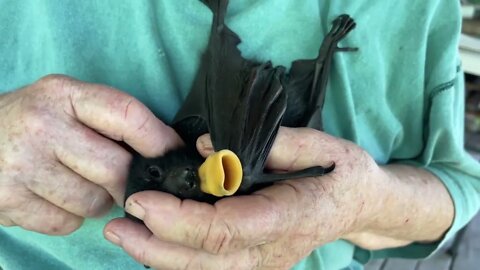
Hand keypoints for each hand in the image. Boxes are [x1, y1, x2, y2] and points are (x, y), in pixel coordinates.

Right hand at [0, 75, 181, 234]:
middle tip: (126, 180)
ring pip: (94, 201)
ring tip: (78, 182)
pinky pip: (67, 223)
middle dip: (130, 181)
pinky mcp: (8, 201)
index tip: (174, 155)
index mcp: (64, 94)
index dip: (159, 140)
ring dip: (98, 200)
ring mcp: (22, 165)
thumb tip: (163, 151)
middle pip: (116, 168)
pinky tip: (55, 196)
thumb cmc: (33, 121)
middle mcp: (41, 126)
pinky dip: (70, 216)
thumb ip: (109, 120)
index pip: (127, 116)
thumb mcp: (67, 102)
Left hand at [104, 127, 382, 268]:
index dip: (181, 220)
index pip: (227, 229)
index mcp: (289, 218)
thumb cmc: (344, 172)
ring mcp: (266, 263)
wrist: (362, 205)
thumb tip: (208, 148)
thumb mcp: (321, 145)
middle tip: (117, 225)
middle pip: (208, 260)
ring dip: (161, 257)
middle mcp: (273, 250)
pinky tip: (154, 242)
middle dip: (157, 246)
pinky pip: (213, 268)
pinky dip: (179, 259)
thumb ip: (271, 144)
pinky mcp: (258, 262)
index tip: (143, 202)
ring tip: (125, 235)